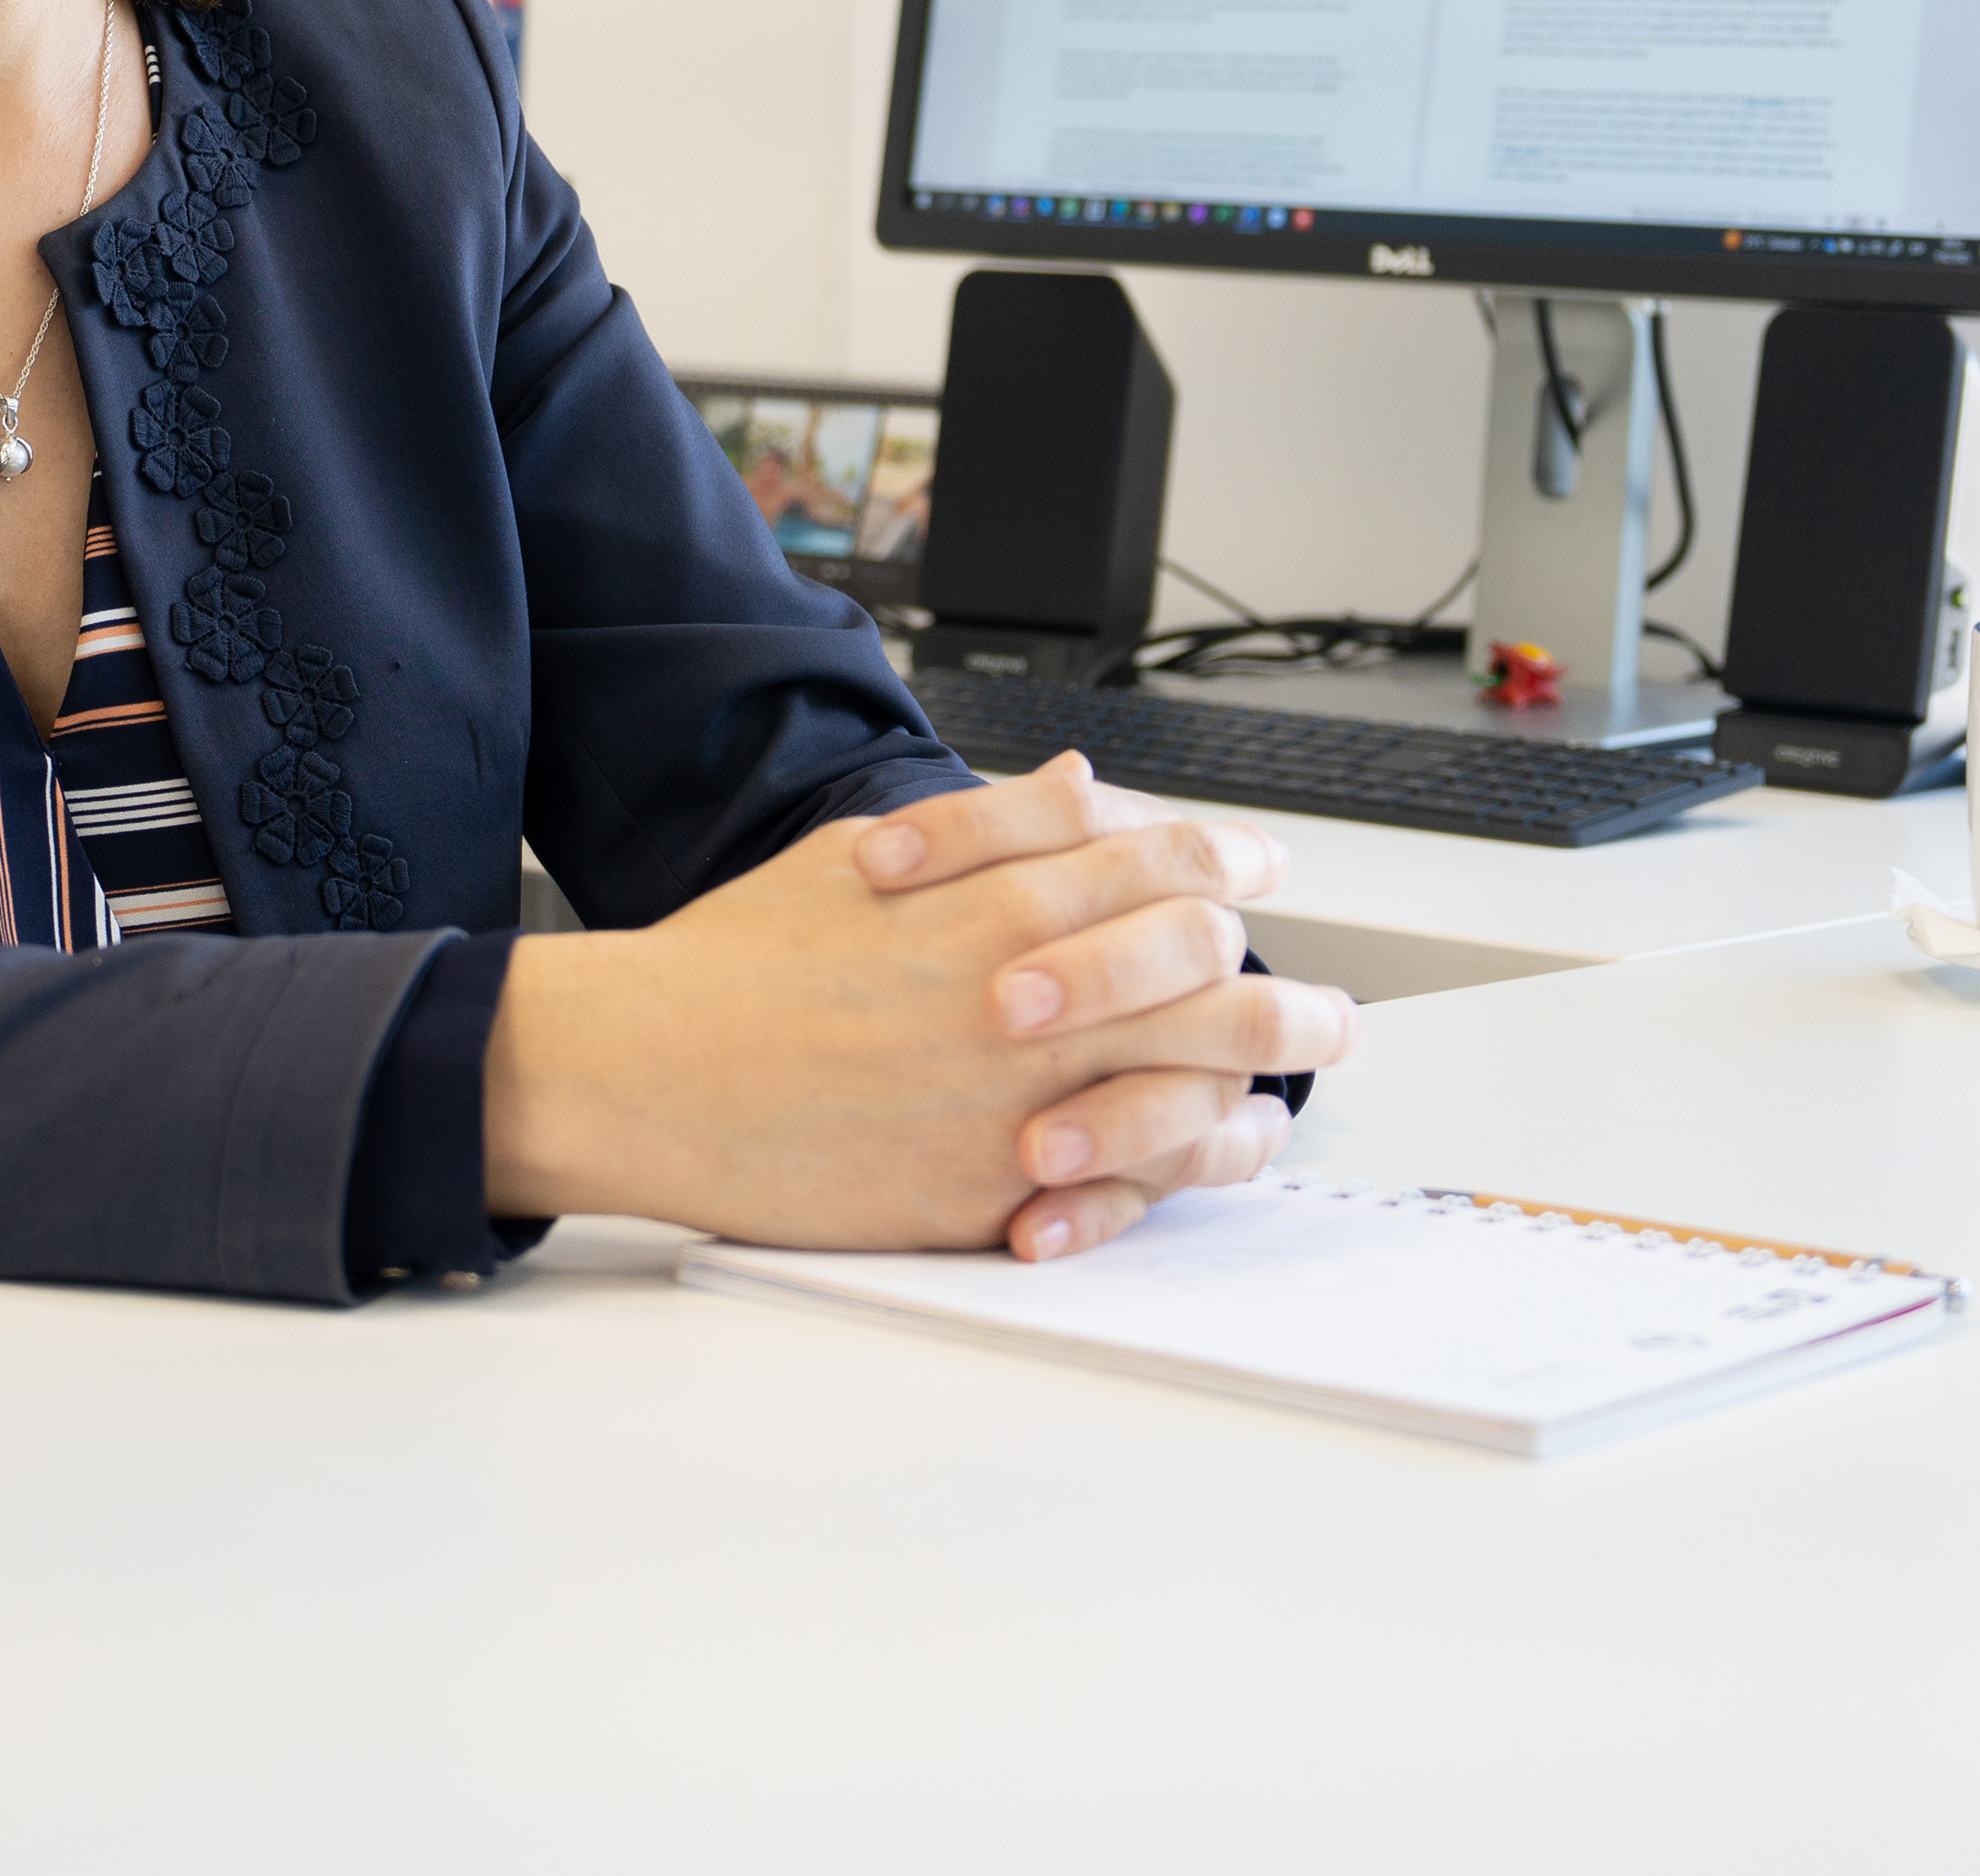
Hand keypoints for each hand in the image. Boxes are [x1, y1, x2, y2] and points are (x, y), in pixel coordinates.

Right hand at [486, 754, 1358, 1258]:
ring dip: (1269, 1078)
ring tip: (1304, 1079)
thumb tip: (1083, 785)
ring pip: (1195, 1086)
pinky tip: (1225, 1149)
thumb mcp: (859, 855)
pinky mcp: (990, 1192)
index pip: (1164, 870)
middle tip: (1330, 1007)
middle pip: (1212, 982)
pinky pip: (1133, 1185)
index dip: (1229, 866)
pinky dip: (1195, 1165)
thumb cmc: (740, 966)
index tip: (1257, 875)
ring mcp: (1017, 1104)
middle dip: (1289, 991)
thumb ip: (988, 823)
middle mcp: (1027, 1002)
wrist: (649, 1075)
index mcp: (998, 904)